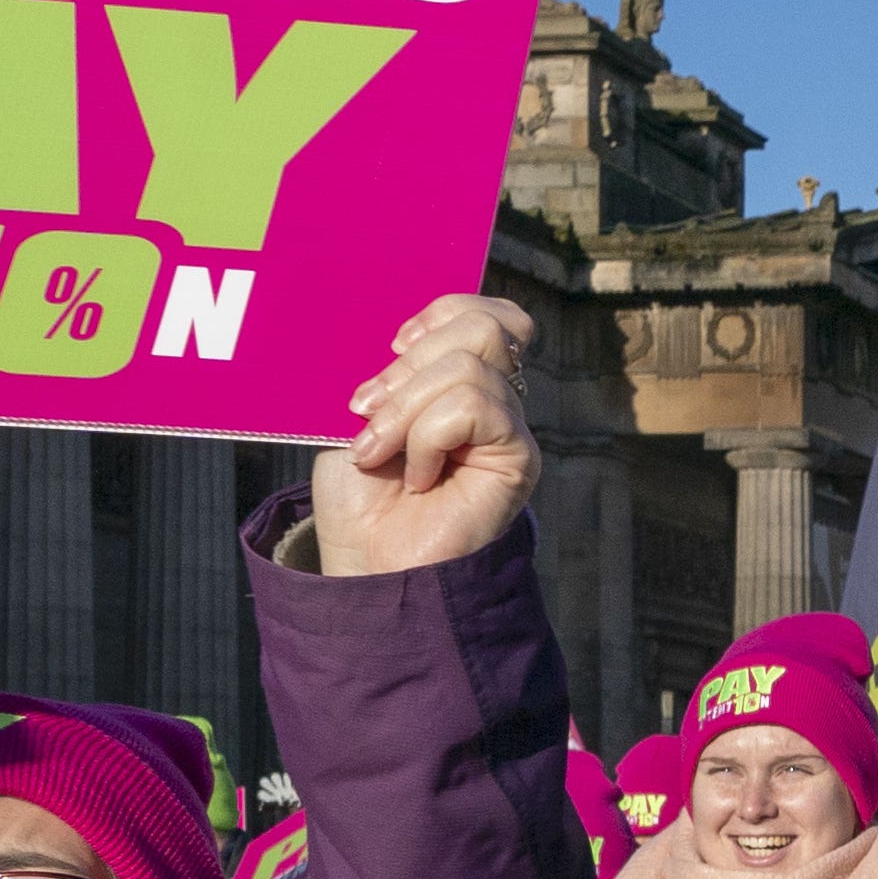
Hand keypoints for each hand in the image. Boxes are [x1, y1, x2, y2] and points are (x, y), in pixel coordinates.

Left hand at [315, 295, 540, 576]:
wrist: (367, 565)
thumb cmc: (359, 500)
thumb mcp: (360, 418)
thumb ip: (392, 371)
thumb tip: (405, 335)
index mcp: (460, 386)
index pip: (489, 316)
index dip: (444, 312)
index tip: (391, 345)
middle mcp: (494, 403)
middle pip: (484, 328)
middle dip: (411, 362)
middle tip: (367, 410)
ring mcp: (509, 430)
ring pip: (471, 365)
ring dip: (406, 406)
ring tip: (381, 452)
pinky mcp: (518, 458)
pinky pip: (474, 406)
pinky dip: (428, 434)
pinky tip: (418, 475)